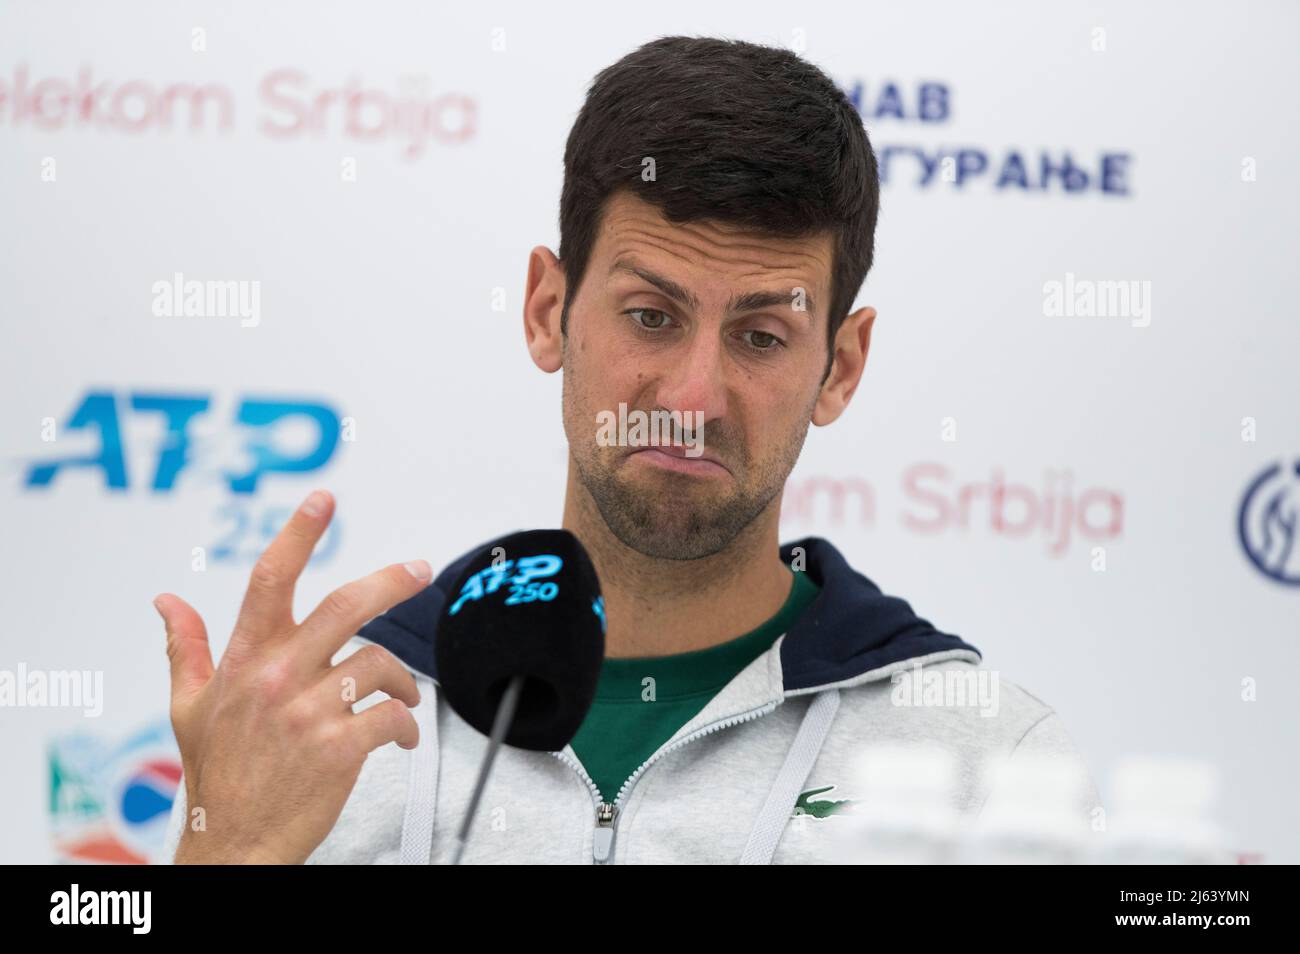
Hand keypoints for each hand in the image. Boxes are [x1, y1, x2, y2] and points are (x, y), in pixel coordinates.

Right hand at [158, 489, 431, 863]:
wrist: (233, 844)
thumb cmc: (216, 777)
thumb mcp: (188, 708)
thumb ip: (186, 648)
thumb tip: (167, 602)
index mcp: (245, 661)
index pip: (269, 579)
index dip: (300, 533)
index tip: (324, 500)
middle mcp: (277, 678)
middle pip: (346, 606)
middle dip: (392, 581)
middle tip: (419, 570)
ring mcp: (308, 712)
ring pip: (378, 664)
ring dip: (401, 682)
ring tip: (400, 698)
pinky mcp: (339, 747)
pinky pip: (392, 716)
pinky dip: (404, 726)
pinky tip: (397, 736)